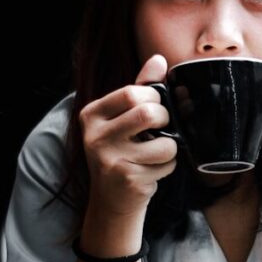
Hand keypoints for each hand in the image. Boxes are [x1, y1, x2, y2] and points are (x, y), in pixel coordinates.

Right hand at [79, 54, 177, 219]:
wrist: (111, 201)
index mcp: (92, 115)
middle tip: (162, 129)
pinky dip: (168, 167)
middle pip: (149, 114)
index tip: (156, 106)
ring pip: (165, 143)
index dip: (154, 98)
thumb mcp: (122, 119)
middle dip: (166, 120)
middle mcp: (95, 137)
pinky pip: (166, 164)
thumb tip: (159, 60)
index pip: (131, 93)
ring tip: (155, 154)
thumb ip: (140, 88)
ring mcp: (110, 160)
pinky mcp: (128, 180)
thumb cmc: (120, 153)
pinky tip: (152, 170)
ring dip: (170, 149)